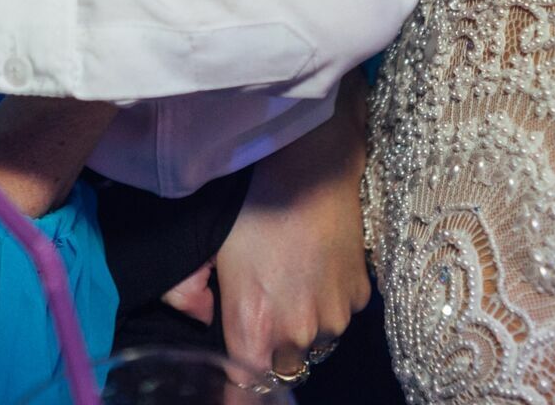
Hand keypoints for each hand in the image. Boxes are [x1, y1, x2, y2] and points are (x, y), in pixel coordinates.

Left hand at [175, 76, 373, 380]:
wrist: (309, 171)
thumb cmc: (250, 208)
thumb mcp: (211, 250)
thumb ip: (195, 295)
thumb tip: (201, 317)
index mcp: (255, 329)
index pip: (247, 386)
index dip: (238, 382)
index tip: (234, 372)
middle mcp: (299, 335)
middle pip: (284, 367)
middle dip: (271, 351)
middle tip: (262, 312)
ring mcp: (335, 318)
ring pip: (315, 342)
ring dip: (302, 325)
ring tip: (290, 283)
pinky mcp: (359, 297)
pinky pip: (339, 314)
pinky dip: (327, 302)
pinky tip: (314, 267)